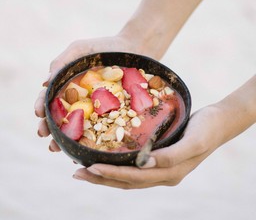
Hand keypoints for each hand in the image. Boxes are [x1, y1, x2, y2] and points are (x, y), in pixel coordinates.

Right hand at [34, 35, 139, 150]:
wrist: (132, 50)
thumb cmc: (104, 47)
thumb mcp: (80, 49)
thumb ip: (62, 62)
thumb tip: (44, 82)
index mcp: (68, 85)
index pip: (50, 98)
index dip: (42, 106)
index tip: (39, 113)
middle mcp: (79, 100)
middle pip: (60, 116)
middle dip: (49, 127)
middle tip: (44, 136)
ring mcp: (94, 108)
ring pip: (77, 127)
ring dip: (64, 139)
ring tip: (57, 149)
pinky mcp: (109, 114)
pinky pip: (99, 129)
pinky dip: (89, 141)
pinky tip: (82, 151)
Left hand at [72, 105, 223, 188]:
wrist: (218, 123)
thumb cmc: (207, 129)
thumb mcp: (193, 142)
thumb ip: (171, 156)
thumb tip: (144, 164)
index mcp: (170, 173)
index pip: (135, 178)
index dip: (112, 175)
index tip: (91, 168)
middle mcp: (162, 175)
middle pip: (127, 181)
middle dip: (101, 179)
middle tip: (77, 173)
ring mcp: (161, 169)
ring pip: (128, 176)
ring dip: (105, 175)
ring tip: (84, 170)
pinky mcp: (159, 158)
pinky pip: (134, 167)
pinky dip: (117, 166)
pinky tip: (105, 159)